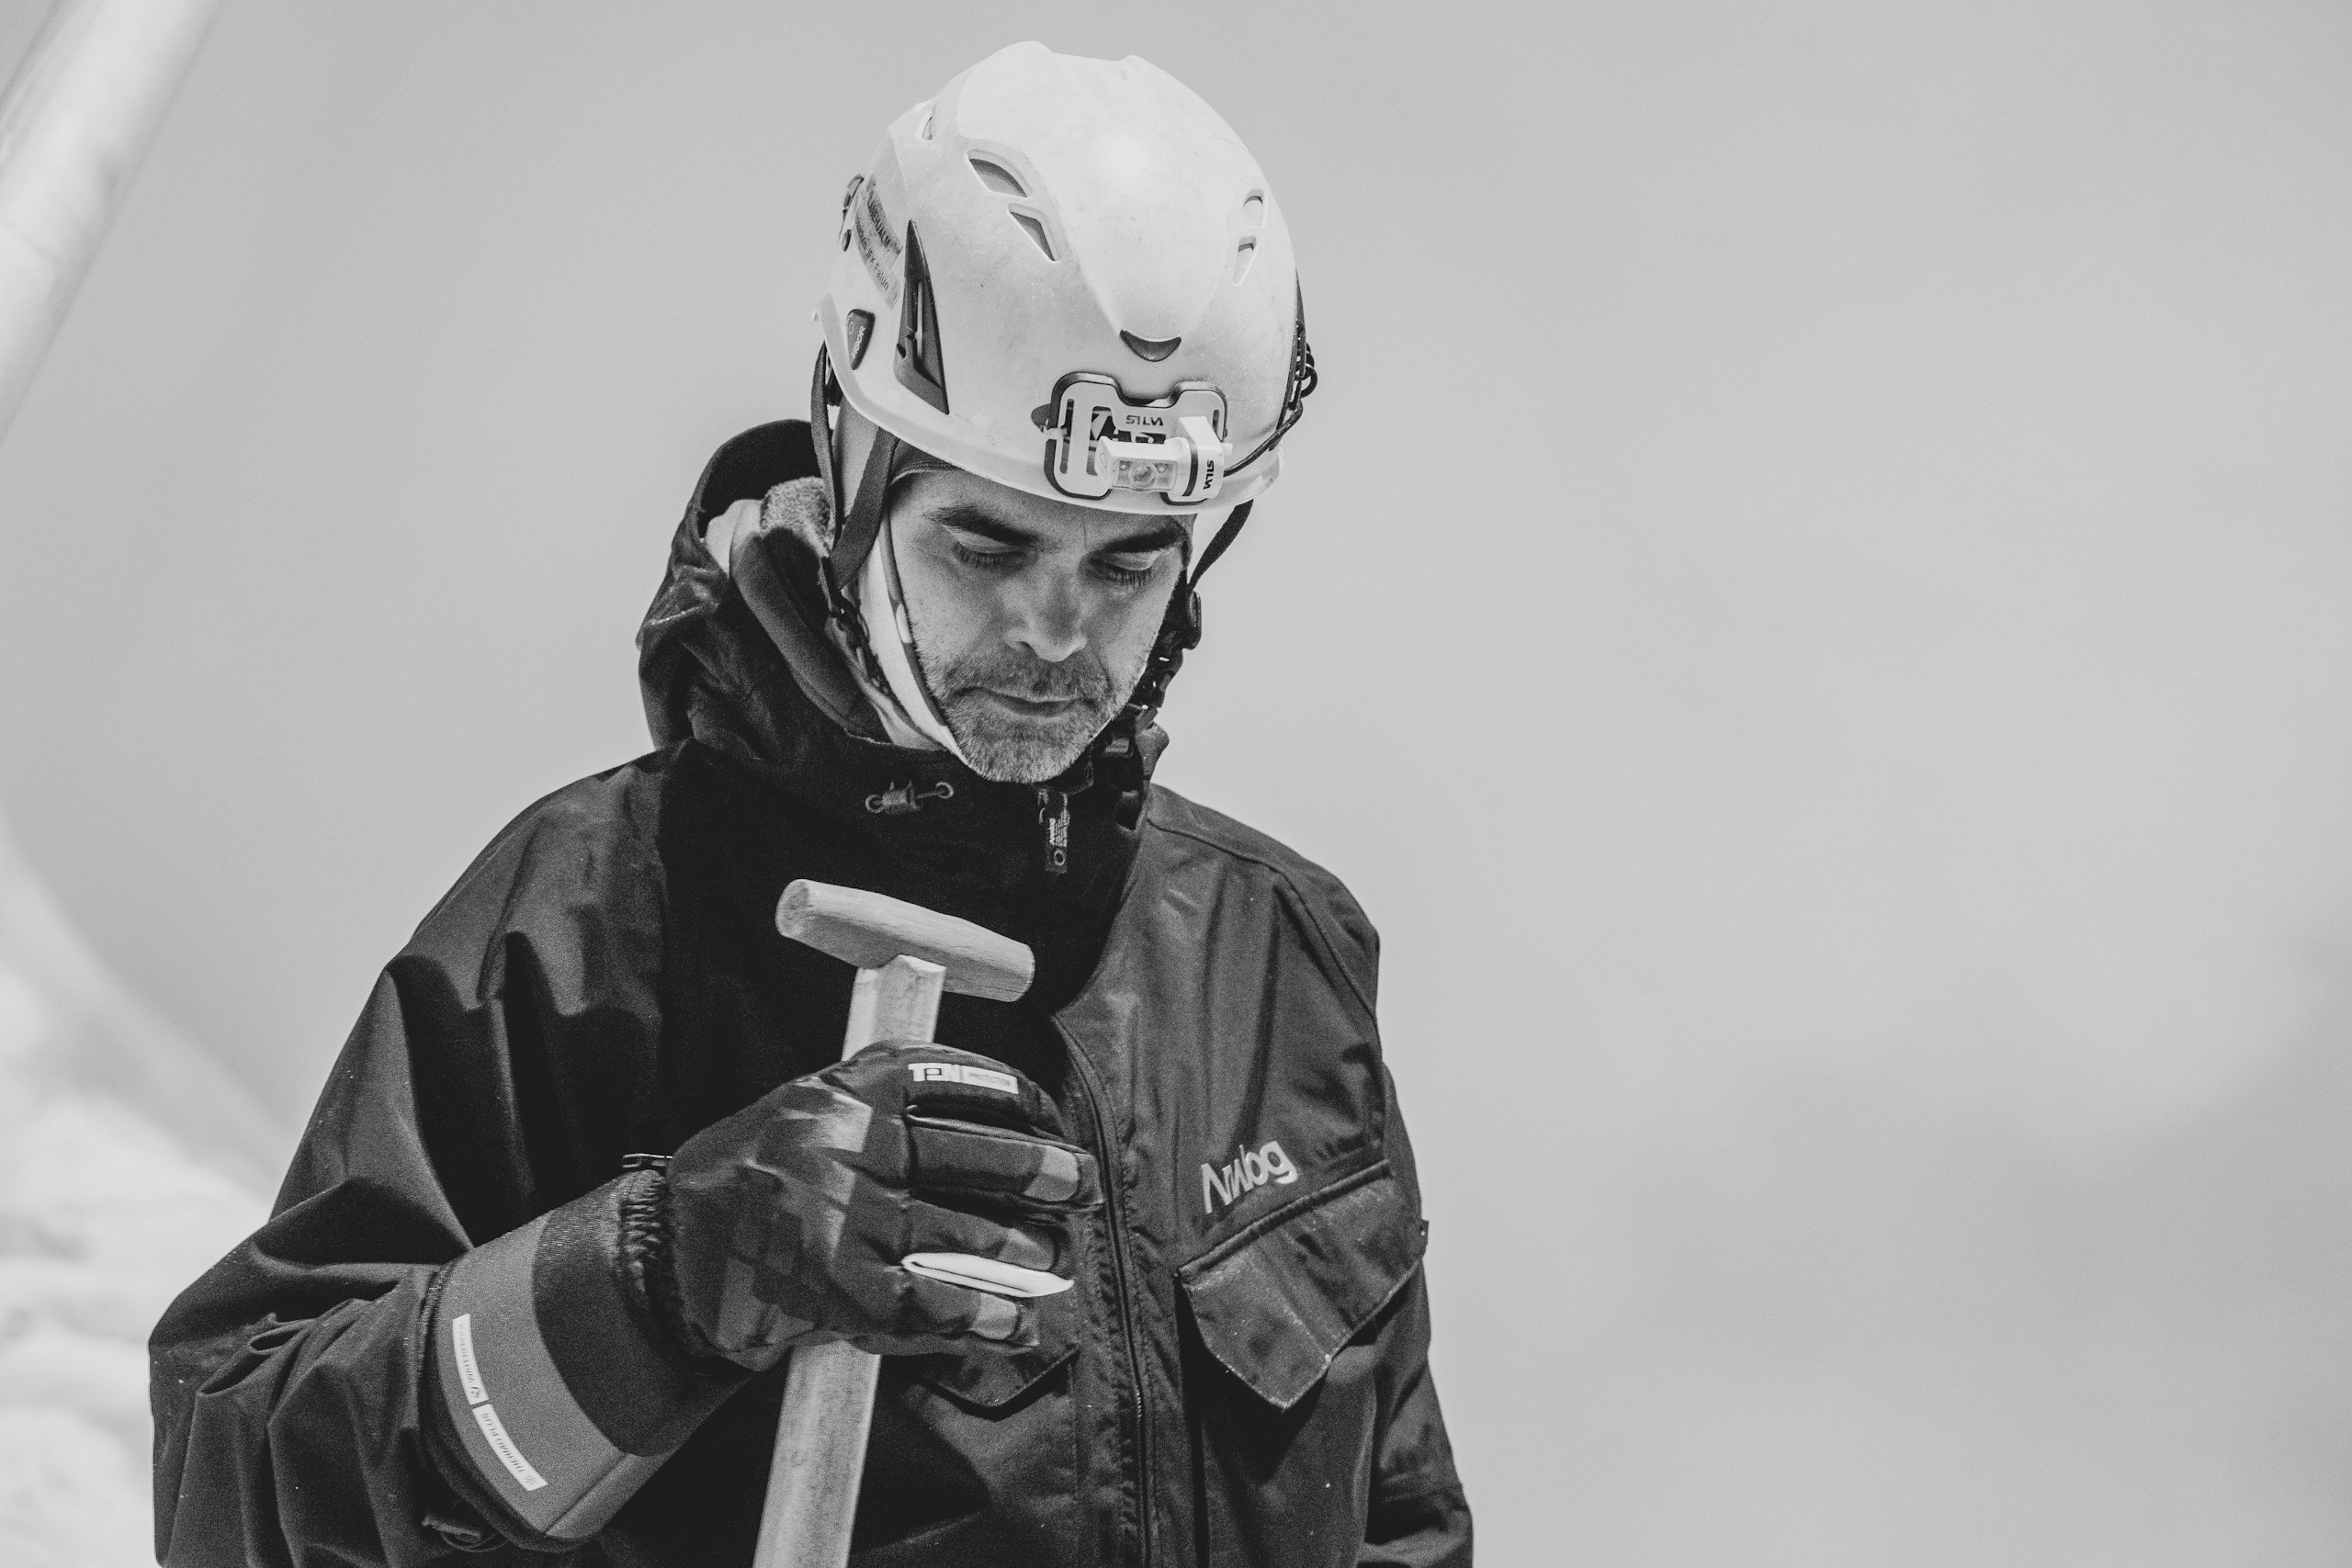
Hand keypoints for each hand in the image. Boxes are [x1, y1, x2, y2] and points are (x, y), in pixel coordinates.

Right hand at [657, 1043, 1098, 1369]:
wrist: (667, 1260)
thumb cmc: (752, 1182)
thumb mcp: (804, 1107)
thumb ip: (880, 1101)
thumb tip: (995, 1117)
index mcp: (845, 1089)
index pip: (953, 1079)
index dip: (1018, 1100)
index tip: (1050, 1119)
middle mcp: (849, 1144)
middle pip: (975, 1153)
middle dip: (1045, 1171)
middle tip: (1082, 1184)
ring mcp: (844, 1217)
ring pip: (965, 1233)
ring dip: (1027, 1250)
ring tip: (1055, 1259)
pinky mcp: (836, 1288)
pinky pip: (933, 1305)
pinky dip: (985, 1319)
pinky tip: (1015, 1327)